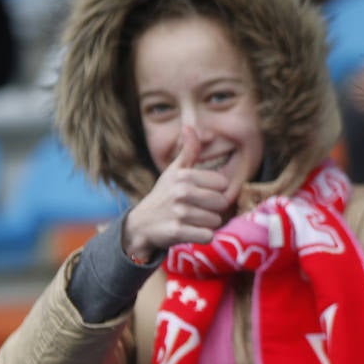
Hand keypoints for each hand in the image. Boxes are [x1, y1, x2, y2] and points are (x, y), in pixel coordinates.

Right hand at [122, 126, 232, 262]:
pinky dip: (203, 237)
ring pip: (216, 220)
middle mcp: (182, 192)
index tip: (202, 195)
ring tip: (193, 221)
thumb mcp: (174, 171)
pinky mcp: (177, 231)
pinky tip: (191, 232)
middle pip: (222, 203)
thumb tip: (189, 126)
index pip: (222, 184)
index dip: (215, 191)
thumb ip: (188, 151)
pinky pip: (208, 236)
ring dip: (208, 224)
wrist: (141, 224)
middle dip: (213, 209)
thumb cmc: (163, 195)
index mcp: (184, 175)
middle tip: (198, 210)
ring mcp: (179, 212)